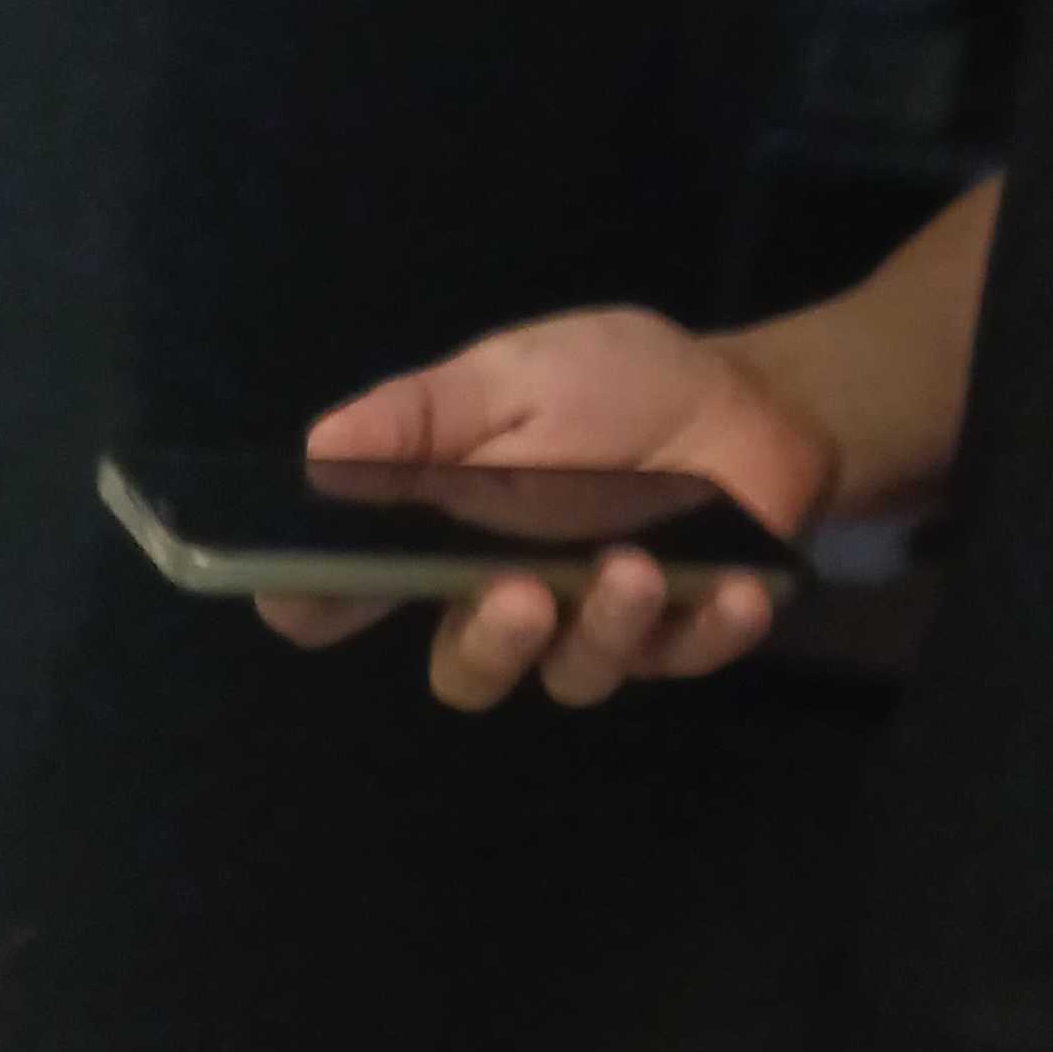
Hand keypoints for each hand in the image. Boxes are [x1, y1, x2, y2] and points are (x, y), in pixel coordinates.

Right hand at [262, 308, 835, 714]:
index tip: (305, 596)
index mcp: (444, 541)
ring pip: (573, 676)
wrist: (747, 393)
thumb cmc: (616, 385)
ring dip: (605, 630)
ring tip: (639, 569)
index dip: (315, 607)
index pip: (352, 596)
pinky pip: (684, 658)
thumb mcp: (513, 375)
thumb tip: (319, 447)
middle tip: (521, 598)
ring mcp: (594, 628)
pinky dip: (709, 630)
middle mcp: (507, 600)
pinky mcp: (681, 635)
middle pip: (466, 670)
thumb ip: (423, 418)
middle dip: (489, 646)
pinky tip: (733, 592)